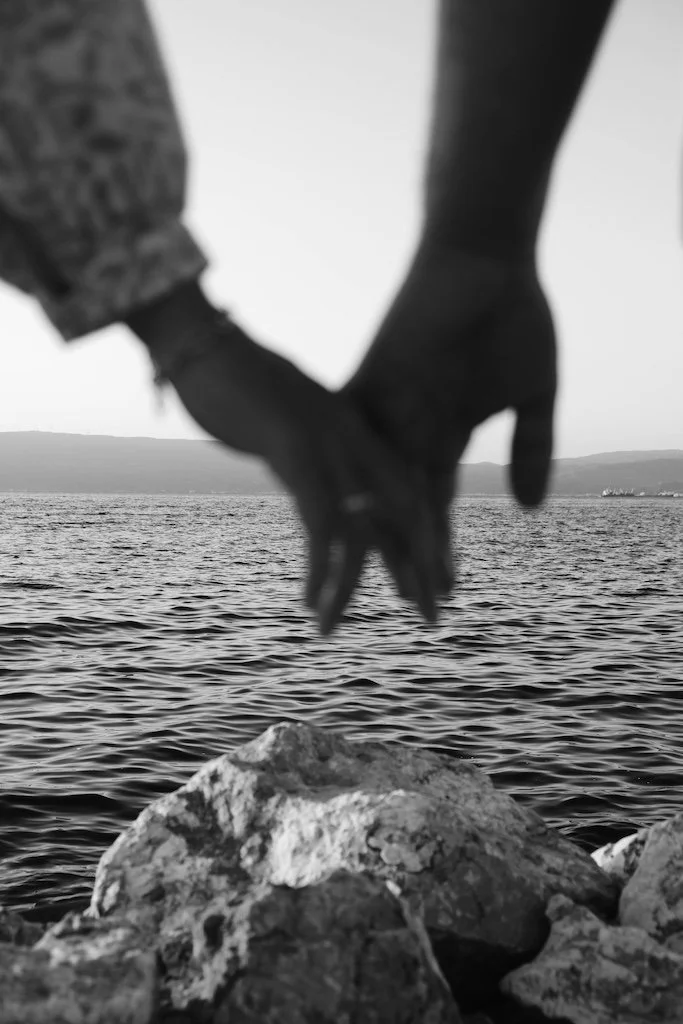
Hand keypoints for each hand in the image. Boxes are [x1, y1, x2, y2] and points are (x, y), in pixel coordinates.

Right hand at [163, 316, 441, 632]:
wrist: (201, 338)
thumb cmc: (235, 379)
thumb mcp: (286, 422)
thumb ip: (307, 451)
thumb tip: (308, 480)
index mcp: (357, 428)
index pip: (409, 489)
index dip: (425, 536)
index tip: (434, 578)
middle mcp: (355, 437)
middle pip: (406, 513)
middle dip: (419, 570)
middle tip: (432, 617)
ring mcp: (328, 442)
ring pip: (362, 530)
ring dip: (350, 589)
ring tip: (332, 630)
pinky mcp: (295, 449)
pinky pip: (320, 523)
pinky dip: (318, 570)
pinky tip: (310, 603)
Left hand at [342, 244, 556, 591]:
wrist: (482, 251)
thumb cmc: (511, 313)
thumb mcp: (534, 392)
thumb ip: (530, 448)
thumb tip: (528, 510)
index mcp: (441, 435)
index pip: (435, 509)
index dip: (439, 553)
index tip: (443, 596)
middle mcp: (405, 432)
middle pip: (400, 511)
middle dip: (410, 562)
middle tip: (412, 610)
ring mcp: (383, 411)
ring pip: (376, 489)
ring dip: (382, 539)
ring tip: (385, 586)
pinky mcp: (365, 383)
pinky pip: (353, 442)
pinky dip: (352, 482)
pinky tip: (351, 526)